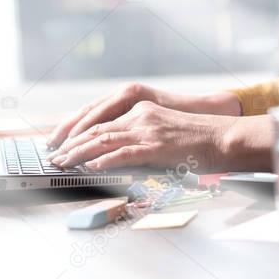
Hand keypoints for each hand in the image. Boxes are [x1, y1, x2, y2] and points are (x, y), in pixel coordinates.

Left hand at [47, 83, 240, 149]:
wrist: (224, 138)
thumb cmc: (199, 142)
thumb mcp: (165, 134)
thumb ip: (141, 141)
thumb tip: (116, 158)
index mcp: (142, 110)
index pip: (102, 121)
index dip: (77, 133)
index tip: (61, 145)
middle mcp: (142, 116)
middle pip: (97, 129)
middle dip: (71, 144)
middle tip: (54, 157)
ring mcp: (149, 130)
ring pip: (105, 140)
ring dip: (80, 153)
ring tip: (64, 163)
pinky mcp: (158, 146)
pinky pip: (125, 152)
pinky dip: (105, 160)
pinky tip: (92, 167)